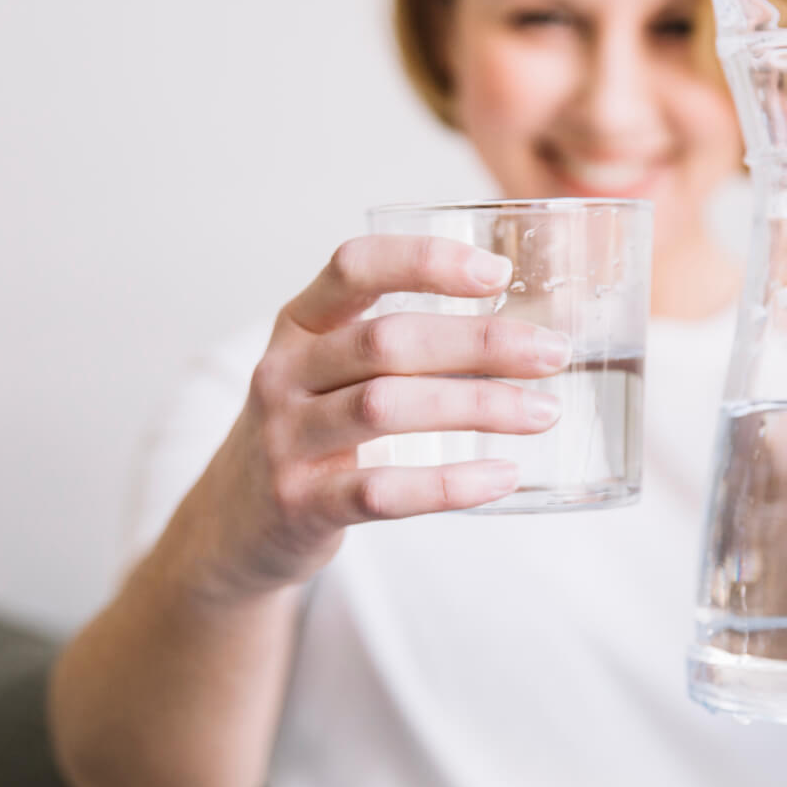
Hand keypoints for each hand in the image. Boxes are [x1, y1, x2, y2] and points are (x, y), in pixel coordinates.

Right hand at [199, 235, 569, 594]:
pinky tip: (502, 477)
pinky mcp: (301, 503)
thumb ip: (392, 344)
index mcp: (298, 325)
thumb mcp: (325, 370)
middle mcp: (284, 373)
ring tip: (542, 412)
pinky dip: (451, 484)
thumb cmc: (308, 432)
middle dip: (480, 343)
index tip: (497, 274)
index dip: (425, 261)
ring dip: (477, 406)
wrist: (234, 525)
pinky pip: (383, 492)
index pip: (355, 267)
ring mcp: (286, 439)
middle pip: (387, 341)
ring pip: (387, 408)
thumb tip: (520, 328)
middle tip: (553, 354)